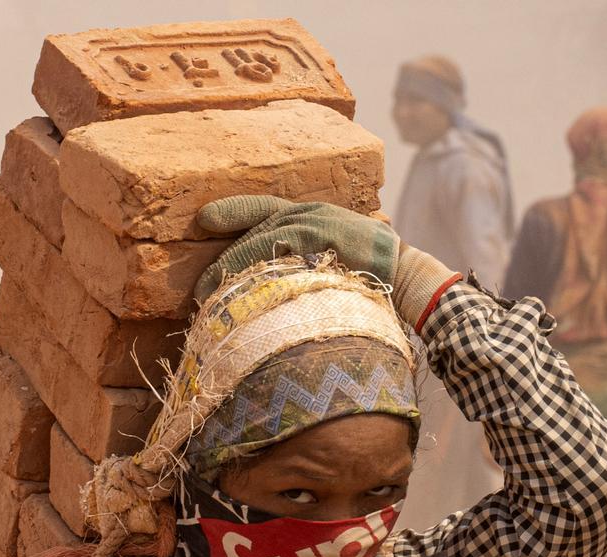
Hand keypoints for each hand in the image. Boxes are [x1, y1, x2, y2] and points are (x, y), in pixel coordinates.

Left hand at [194, 196, 399, 301]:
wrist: (404, 275)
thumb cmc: (368, 269)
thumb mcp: (332, 247)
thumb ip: (303, 252)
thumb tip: (268, 274)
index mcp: (309, 212)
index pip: (261, 208)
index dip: (231, 211)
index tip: (204, 219)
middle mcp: (308, 215)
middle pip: (254, 233)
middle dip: (225, 262)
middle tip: (202, 289)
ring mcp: (314, 229)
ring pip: (260, 246)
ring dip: (233, 272)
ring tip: (212, 298)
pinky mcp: (318, 247)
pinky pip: (276, 261)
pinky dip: (255, 278)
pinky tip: (240, 296)